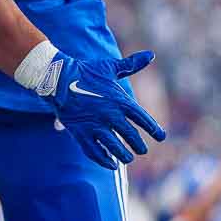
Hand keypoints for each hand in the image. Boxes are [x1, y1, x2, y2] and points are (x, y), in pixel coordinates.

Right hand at [41, 50, 165, 169]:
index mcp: (120, 100)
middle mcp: (110, 115)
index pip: (142, 119)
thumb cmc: (86, 72)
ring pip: (114, 147)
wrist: (59, 78)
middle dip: (139, 145)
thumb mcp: (110, 67)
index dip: (154, 129)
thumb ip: (131, 65)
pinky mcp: (80, 132)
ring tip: (128, 158)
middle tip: (142, 150)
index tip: (161, 137)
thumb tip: (151, 55)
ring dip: (123, 155)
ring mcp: (94, 125)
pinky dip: (103, 160)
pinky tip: (111, 165)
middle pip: (131, 135)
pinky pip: (94, 151)